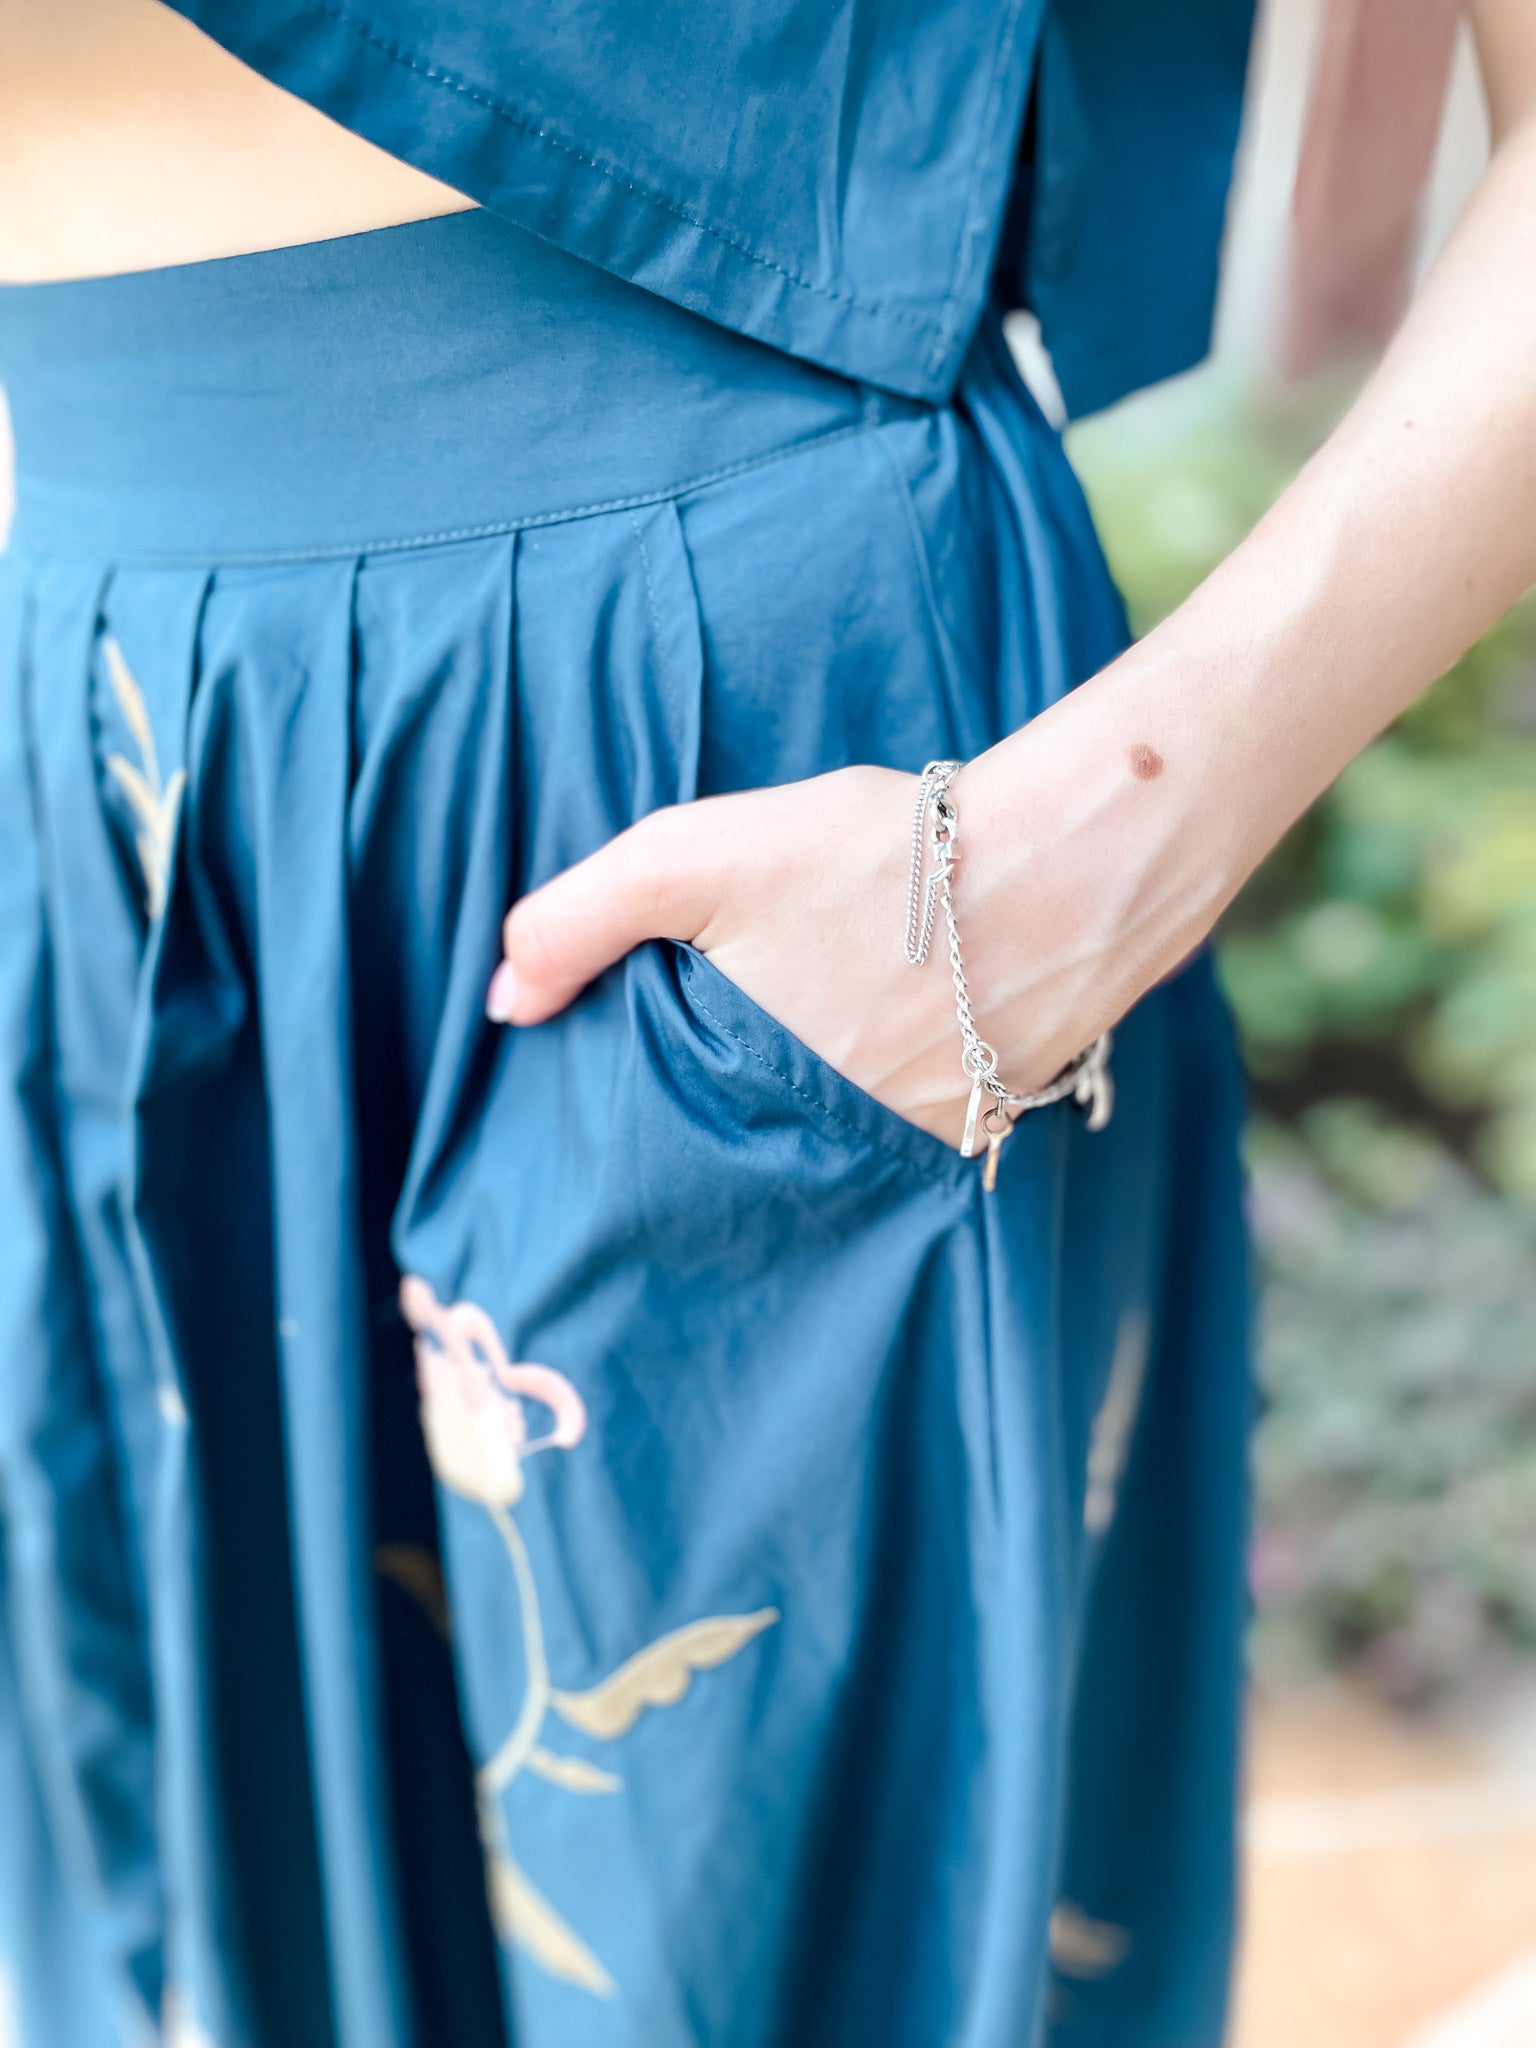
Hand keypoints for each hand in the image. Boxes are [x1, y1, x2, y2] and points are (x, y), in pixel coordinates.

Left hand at [486, 687, 1236, 1147]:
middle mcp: (819, 1153)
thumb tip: (502, 1002)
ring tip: (805, 1031)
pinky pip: (888, 1134)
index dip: (625, 1110)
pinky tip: (881, 1032)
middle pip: (729, 1151)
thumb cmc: (879, 858)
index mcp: (739, 1099)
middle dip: (707, 1117)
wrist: (1064, 869)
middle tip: (716, 1049)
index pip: (647, 1142)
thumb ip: (575, 921)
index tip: (615, 1080)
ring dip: (791, 1108)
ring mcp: (900, 1153)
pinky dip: (869, 1098)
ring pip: (810, 1145)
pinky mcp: (967, 1134)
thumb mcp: (694, 859)